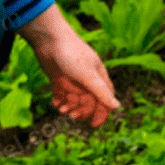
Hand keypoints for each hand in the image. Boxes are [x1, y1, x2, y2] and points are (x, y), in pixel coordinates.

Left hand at [18, 4, 119, 127]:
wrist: (48, 39)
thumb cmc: (70, 53)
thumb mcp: (87, 74)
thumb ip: (100, 91)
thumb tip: (117, 107)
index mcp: (98, 77)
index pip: (104, 99)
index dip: (101, 113)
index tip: (94, 125)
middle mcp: (86, 80)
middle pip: (88, 102)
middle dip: (81, 111)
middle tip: (71, 115)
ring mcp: (72, 79)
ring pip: (74, 100)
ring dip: (69, 107)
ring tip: (61, 108)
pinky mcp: (59, 78)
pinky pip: (61, 95)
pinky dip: (59, 101)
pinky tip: (55, 103)